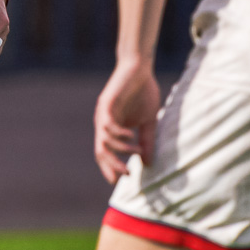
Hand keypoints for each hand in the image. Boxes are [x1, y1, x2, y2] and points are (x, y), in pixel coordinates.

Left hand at [94, 58, 161, 183]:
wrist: (139, 68)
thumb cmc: (143, 92)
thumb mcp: (148, 121)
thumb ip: (146, 141)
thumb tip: (147, 164)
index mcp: (111, 129)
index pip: (105, 153)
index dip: (109, 168)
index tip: (119, 181)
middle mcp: (104, 124)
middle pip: (101, 152)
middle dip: (112, 166)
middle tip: (126, 174)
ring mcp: (103, 114)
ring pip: (104, 141)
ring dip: (121, 150)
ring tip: (137, 152)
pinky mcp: (106, 104)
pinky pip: (108, 125)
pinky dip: (118, 135)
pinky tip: (130, 137)